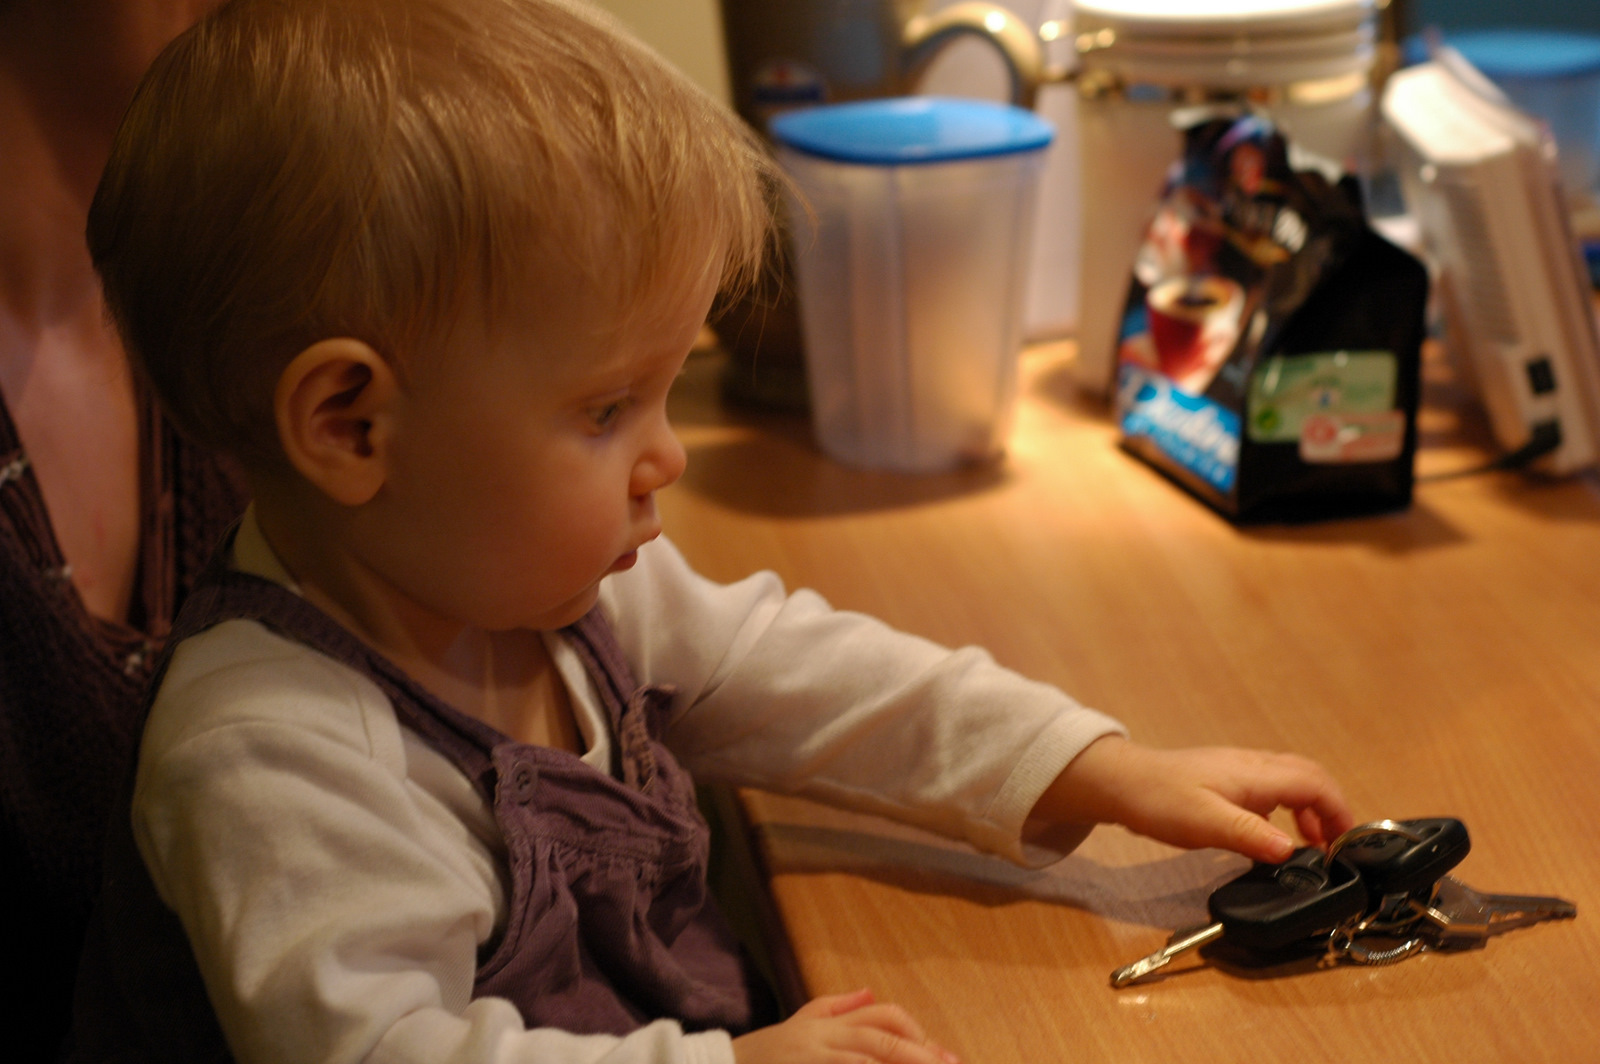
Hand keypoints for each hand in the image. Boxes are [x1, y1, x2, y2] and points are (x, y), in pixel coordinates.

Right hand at [732, 988, 958, 1063]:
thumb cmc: (763, 1054)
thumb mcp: (799, 1022)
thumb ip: (837, 1006)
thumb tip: (871, 992)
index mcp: (828, 1023)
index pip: (883, 1016)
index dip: (916, 1033)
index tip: (942, 1055)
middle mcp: (823, 1039)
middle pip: (882, 1041)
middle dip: (921, 1056)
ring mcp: (813, 1060)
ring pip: (866, 1062)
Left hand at [1036, 736, 1354, 862]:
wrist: (1122, 784)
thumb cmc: (1160, 800)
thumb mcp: (1207, 824)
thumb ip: (1251, 836)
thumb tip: (1292, 851)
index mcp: (1256, 773)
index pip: (1315, 782)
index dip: (1338, 810)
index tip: (1346, 842)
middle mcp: (1253, 766)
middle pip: (1309, 777)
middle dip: (1330, 808)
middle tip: (1334, 845)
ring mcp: (1239, 770)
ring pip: (1291, 781)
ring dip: (1309, 809)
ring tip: (1310, 843)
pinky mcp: (1226, 780)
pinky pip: (1271, 789)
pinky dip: (1287, 809)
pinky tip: (1274, 834)